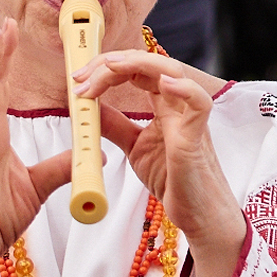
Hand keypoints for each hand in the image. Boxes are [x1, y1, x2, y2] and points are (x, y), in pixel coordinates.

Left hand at [74, 51, 244, 255]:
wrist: (198, 214)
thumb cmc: (174, 180)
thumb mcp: (135, 148)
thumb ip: (117, 127)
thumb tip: (92, 109)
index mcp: (164, 105)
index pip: (136, 71)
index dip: (105, 69)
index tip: (78, 81)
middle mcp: (177, 105)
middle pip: (149, 64)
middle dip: (112, 62)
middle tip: (82, 76)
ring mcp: (189, 118)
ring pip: (172, 71)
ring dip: (137, 64)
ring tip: (109, 67)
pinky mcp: (196, 138)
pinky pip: (199, 104)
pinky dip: (184, 89)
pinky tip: (163, 83)